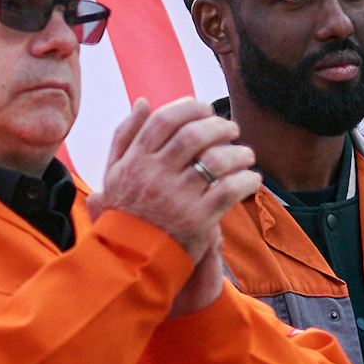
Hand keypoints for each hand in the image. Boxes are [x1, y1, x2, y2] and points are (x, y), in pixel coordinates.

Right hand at [99, 97, 260, 295]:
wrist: (130, 261)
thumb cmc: (123, 215)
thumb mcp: (112, 173)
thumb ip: (125, 136)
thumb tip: (143, 102)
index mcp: (135, 161)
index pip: (165, 121)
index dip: (189, 108)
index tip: (205, 108)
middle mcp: (155, 175)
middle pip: (194, 135)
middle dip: (219, 126)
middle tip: (232, 129)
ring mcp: (177, 197)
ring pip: (215, 160)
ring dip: (238, 152)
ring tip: (246, 154)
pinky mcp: (198, 220)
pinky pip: (229, 191)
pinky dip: (245, 181)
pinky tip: (251, 179)